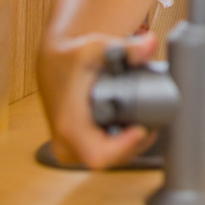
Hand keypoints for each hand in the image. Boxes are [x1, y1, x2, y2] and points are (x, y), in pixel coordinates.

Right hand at [38, 31, 158, 167]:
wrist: (53, 62)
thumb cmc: (72, 57)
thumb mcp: (98, 47)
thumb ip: (127, 48)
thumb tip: (150, 45)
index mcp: (69, 124)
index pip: (100, 155)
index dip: (125, 148)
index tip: (143, 129)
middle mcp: (65, 141)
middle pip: (109, 159)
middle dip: (134, 144)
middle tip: (151, 123)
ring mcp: (68, 147)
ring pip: (107, 159)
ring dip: (128, 145)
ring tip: (143, 124)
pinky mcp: (73, 146)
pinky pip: (101, 154)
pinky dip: (118, 144)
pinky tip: (130, 130)